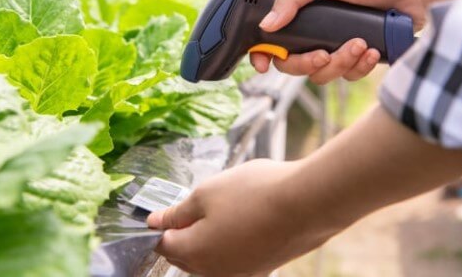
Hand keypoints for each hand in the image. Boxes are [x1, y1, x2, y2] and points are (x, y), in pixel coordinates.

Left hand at [146, 159, 338, 275]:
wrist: (307, 203)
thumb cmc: (253, 194)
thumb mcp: (205, 193)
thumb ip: (177, 212)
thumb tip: (155, 222)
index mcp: (193, 252)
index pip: (163, 244)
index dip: (162, 223)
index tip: (169, 207)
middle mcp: (214, 271)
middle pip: (186, 254)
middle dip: (184, 231)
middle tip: (196, 203)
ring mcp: (240, 271)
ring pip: (211, 256)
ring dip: (208, 235)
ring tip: (224, 206)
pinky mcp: (260, 266)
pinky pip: (234, 256)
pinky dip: (230, 240)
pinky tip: (244, 217)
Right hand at [251, 0, 428, 83]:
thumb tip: (267, 26)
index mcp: (299, 13)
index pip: (270, 40)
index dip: (262, 55)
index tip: (264, 65)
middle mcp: (313, 33)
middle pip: (292, 65)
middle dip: (306, 64)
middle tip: (323, 54)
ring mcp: (334, 48)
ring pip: (321, 75)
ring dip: (339, 63)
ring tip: (360, 43)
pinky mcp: (357, 60)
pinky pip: (348, 77)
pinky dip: (359, 67)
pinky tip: (373, 51)